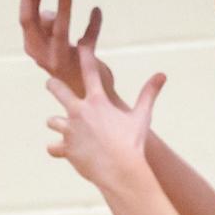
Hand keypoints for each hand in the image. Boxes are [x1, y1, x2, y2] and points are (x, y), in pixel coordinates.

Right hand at [20, 0, 127, 107]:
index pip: (26, 16)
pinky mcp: (79, 65)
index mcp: (33, 47)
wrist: (92, 97)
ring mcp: (59, 61)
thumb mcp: (56, 45)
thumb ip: (49, 28)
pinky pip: (87, 38)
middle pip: (32, 20)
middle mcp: (41, 54)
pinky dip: (93, 24)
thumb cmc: (74, 68)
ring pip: (59, 29)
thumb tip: (47, 14)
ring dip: (63, 7)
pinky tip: (97, 11)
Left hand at [46, 43, 163, 192]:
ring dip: (58, 123)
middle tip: (52, 85)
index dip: (83, 53)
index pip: (88, 69)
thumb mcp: (142, 117)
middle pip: (56, 88)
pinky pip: (53, 147)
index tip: (78, 43)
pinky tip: (61, 151)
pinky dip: (57, 149)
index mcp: (98, 101)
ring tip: (66, 129)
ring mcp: (70, 130)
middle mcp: (80, 111)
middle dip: (53, 85)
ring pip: (52, 120)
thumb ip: (149, 94)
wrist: (122, 171)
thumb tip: (162, 74)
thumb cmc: (133, 143)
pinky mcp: (66, 148)